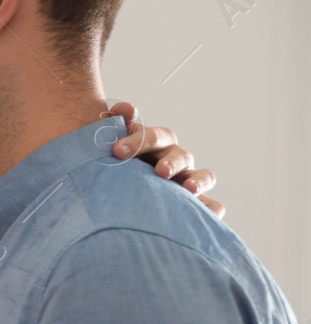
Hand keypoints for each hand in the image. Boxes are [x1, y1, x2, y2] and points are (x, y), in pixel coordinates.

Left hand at [104, 102, 223, 216]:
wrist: (117, 190)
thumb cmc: (116, 162)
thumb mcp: (112, 143)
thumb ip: (113, 123)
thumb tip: (126, 109)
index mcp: (156, 145)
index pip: (155, 137)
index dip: (139, 140)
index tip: (118, 151)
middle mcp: (175, 160)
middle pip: (181, 156)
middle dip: (171, 162)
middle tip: (160, 171)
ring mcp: (187, 181)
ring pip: (204, 176)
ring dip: (199, 181)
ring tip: (189, 190)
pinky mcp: (194, 204)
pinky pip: (212, 206)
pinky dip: (212, 209)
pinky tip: (206, 215)